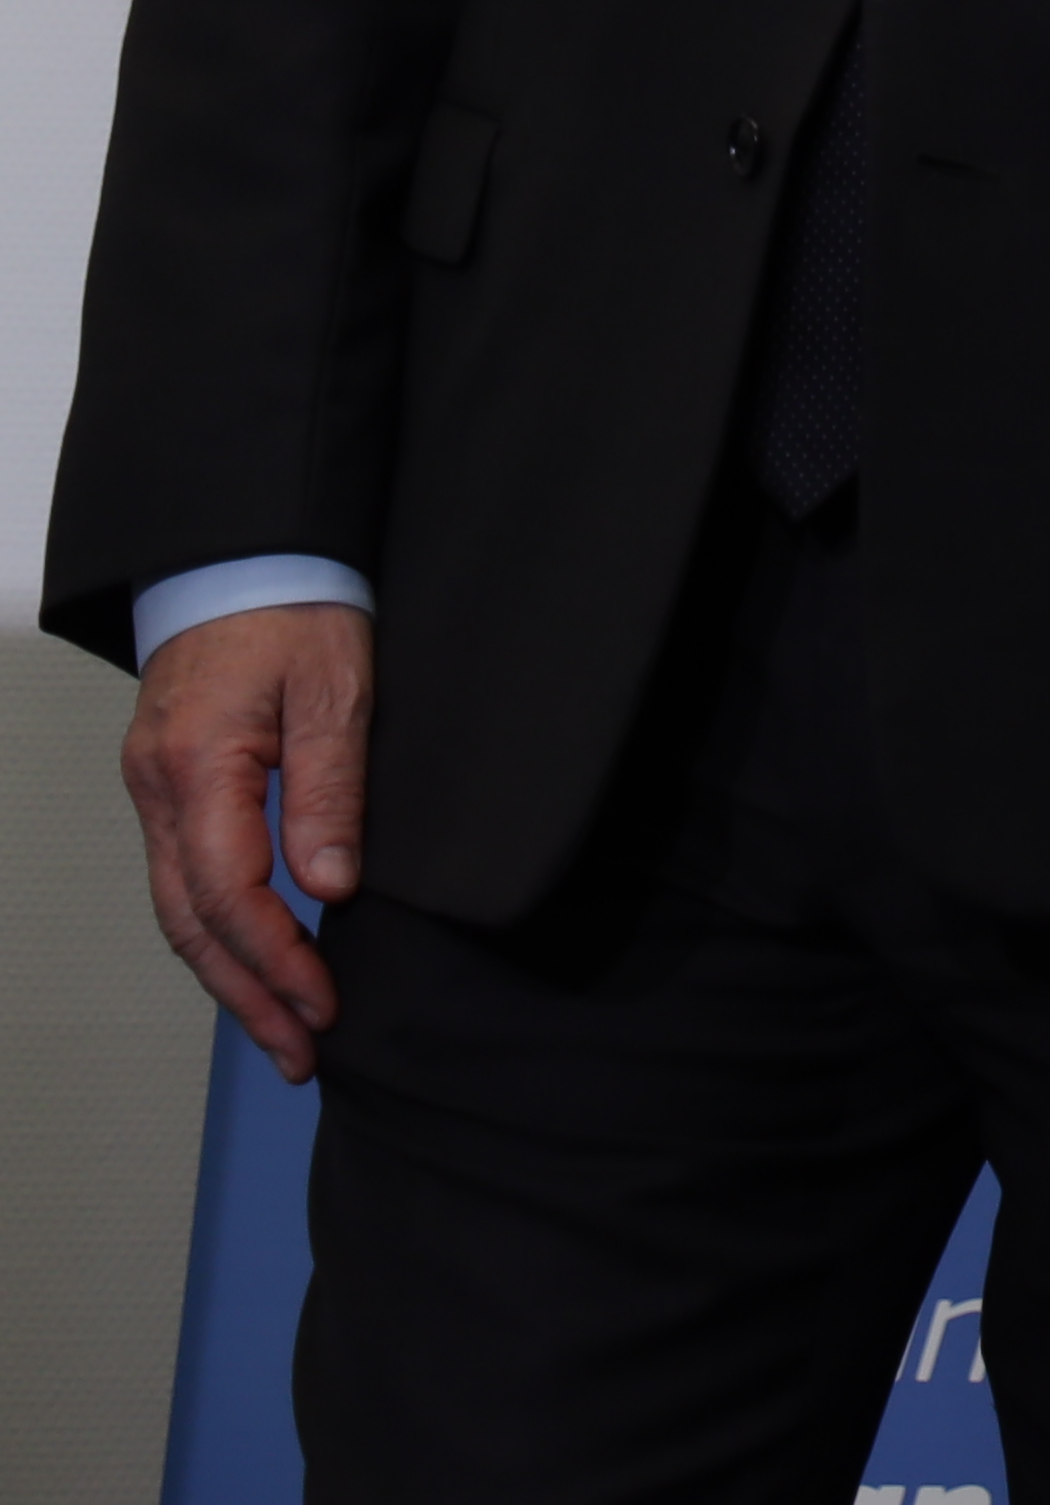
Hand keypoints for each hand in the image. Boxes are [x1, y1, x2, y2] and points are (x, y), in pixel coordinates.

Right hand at [125, 605, 372, 1079]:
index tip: (325, 1005)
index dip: (278, 961)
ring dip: (228, 977)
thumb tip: (329, 888)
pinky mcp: (168, 788)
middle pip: (190, 924)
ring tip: (282, 1032)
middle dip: (246, 997)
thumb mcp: (336, 689)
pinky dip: (216, 934)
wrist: (242, 555)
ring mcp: (153, 792)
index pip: (230, 896)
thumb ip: (330, 789)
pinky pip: (182, 880)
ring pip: (178, 911)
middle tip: (300, 1054)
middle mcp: (158, 791)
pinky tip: (254, 962)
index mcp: (196, 768)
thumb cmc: (295, 608)